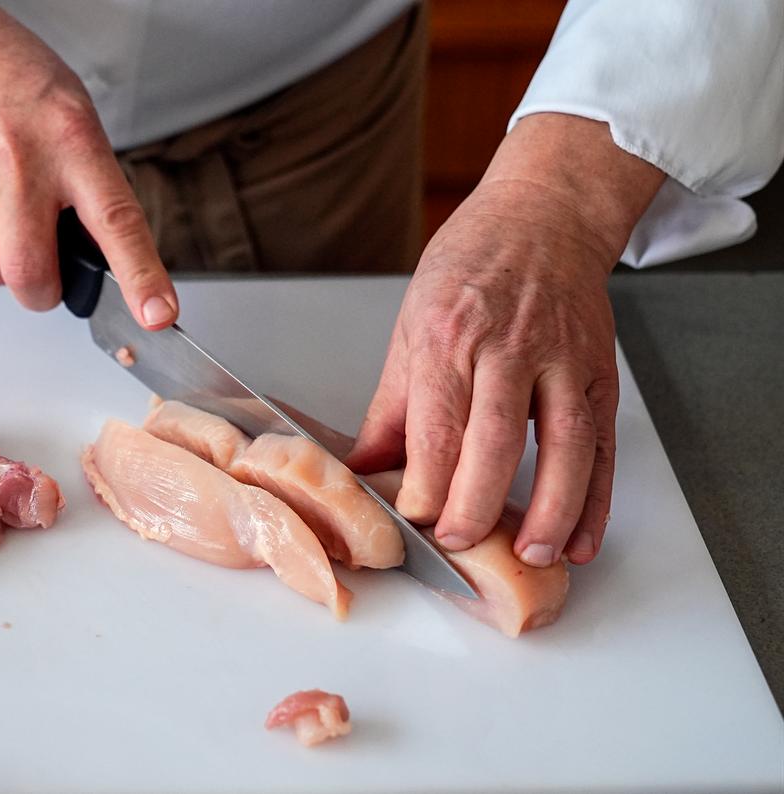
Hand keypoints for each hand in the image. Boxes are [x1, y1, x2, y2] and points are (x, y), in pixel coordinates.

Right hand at [0, 0, 177, 328]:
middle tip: (49, 276)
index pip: (116, 221)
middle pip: (32, 275)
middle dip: (44, 291)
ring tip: (6, 214)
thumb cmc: (6, 73)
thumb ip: (87, 181)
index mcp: (70, 139)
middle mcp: (20, 163)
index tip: (156, 314)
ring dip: (4, 264)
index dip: (141, 276)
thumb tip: (100, 254)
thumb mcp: (70, 112)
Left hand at [349, 114, 663, 566]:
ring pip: (563, 447)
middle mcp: (508, 346)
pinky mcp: (599, 371)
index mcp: (449, 336)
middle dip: (475, 504)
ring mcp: (562, 359)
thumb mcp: (411, 324)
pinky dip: (597, 498)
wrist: (543, 215)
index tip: (413, 520)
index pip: (437, 427)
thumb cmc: (470, 264)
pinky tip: (582, 537)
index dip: (425, 485)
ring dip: (550, 511)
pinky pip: (603, 446)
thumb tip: (365, 469)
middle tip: (458, 544)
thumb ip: (392, 406)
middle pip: (495, 442)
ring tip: (531, 556)